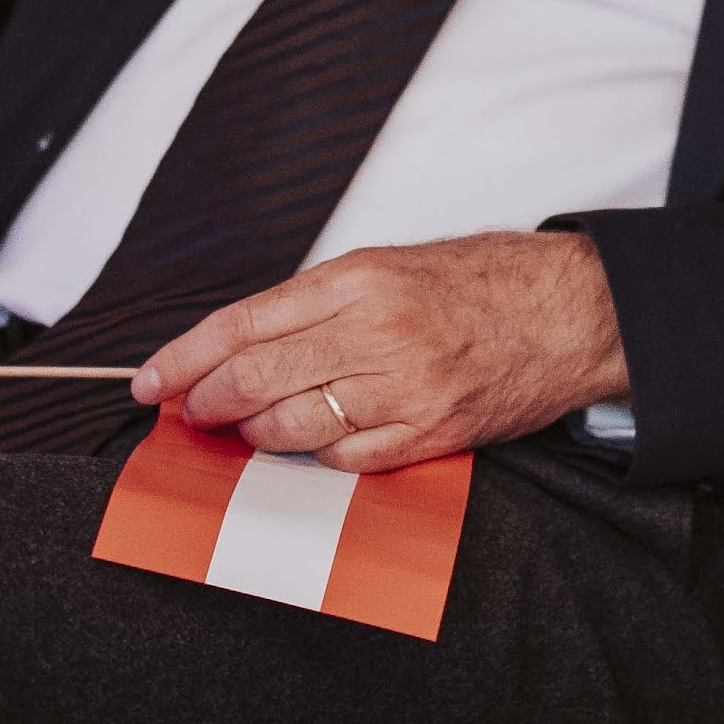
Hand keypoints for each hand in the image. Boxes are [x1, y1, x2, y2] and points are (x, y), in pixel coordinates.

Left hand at [131, 231, 628, 471]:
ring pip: (293, 427)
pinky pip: (345, 460)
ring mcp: (404, 389)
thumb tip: (243, 343)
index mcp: (360, 279)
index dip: (186, 357)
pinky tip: (315, 442)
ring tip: (246, 429)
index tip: (151, 380)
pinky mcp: (429, 434)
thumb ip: (319, 301)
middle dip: (210, 402)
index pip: (244, 323)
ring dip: (256, 434)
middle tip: (192, 411)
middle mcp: (377, 332)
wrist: (572, 311)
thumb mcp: (392, 263)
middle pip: (257, 378)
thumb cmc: (485, 282)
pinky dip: (318, 456)